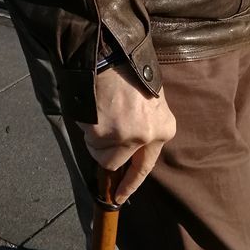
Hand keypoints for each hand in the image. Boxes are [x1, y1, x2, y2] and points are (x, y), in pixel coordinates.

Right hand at [79, 69, 175, 203]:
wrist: (109, 53)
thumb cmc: (128, 71)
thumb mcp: (150, 99)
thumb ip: (147, 124)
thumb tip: (133, 147)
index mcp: (163, 129)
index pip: (146, 165)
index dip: (131, 181)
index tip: (121, 196)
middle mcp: (147, 137)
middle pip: (119, 162)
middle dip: (112, 166)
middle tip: (109, 183)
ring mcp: (124, 137)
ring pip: (100, 153)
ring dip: (95, 138)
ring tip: (99, 113)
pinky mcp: (101, 134)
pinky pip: (88, 140)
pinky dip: (87, 128)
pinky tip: (93, 110)